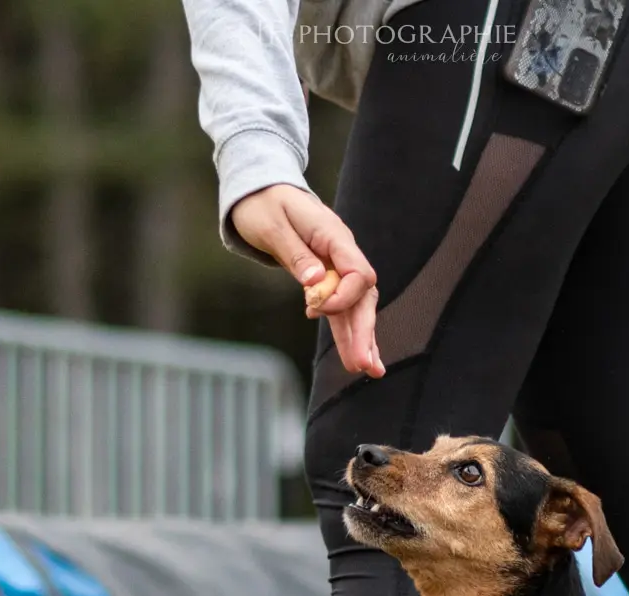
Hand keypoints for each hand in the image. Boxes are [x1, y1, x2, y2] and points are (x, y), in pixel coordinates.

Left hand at [231, 184, 383, 377]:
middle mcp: (341, 253)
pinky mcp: (325, 278)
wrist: (259, 192)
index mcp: (333, 236)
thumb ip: (296, 254)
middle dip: (364, 331)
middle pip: (363, 296)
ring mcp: (336, 266)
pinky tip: (353, 355)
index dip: (343, 297)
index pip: (358, 273)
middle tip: (365, 365)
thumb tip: (314, 283)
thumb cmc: (263, 205)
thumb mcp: (273, 227)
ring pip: (355, 306)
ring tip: (368, 370)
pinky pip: (340, 308)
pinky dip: (347, 331)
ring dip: (361, 338)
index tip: (315, 309)